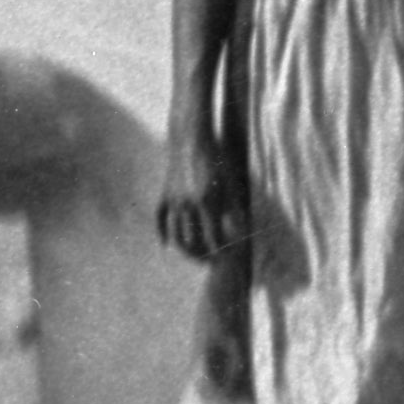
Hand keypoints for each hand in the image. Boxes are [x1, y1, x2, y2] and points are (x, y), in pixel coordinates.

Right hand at [155, 145, 249, 267]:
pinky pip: (161, 219)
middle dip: (201, 254)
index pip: (213, 236)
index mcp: (207, 201)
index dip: (220, 249)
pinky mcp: (164, 195)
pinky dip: (163, 233)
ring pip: (175, 233)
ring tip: (193, 257)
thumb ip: (234, 206)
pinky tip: (167, 244)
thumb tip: (243, 228)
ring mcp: (173, 201)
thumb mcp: (230, 181)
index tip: (227, 258)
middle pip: (192, 240)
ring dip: (184, 248)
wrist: (190, 140)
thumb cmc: (216, 159)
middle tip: (210, 262)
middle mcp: (187, 204)